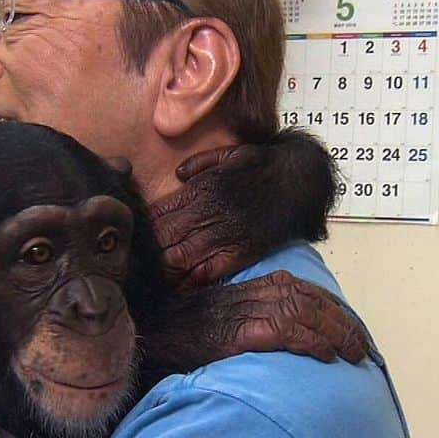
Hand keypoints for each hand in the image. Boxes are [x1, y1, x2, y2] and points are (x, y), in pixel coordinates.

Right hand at [146, 270, 367, 369]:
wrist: (137, 346)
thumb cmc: (169, 341)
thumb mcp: (206, 325)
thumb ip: (235, 322)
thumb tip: (270, 337)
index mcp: (238, 291)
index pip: (294, 287)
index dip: (326, 304)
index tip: (348, 325)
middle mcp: (240, 296)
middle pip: (304, 296)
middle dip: (339, 319)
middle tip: (361, 345)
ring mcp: (235, 313)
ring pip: (300, 311)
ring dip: (333, 332)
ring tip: (352, 353)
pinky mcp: (230, 333)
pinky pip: (281, 330)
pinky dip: (308, 341)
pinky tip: (324, 355)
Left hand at [149, 145, 265, 285]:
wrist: (302, 179)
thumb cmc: (263, 166)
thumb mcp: (229, 154)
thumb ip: (199, 163)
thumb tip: (177, 174)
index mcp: (200, 189)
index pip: (156, 214)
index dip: (142, 228)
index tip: (137, 237)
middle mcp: (209, 212)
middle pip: (163, 239)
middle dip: (148, 252)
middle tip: (140, 262)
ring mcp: (225, 235)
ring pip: (179, 259)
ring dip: (164, 269)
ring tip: (155, 275)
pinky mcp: (241, 253)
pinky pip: (206, 274)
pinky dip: (189, 281)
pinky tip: (180, 284)